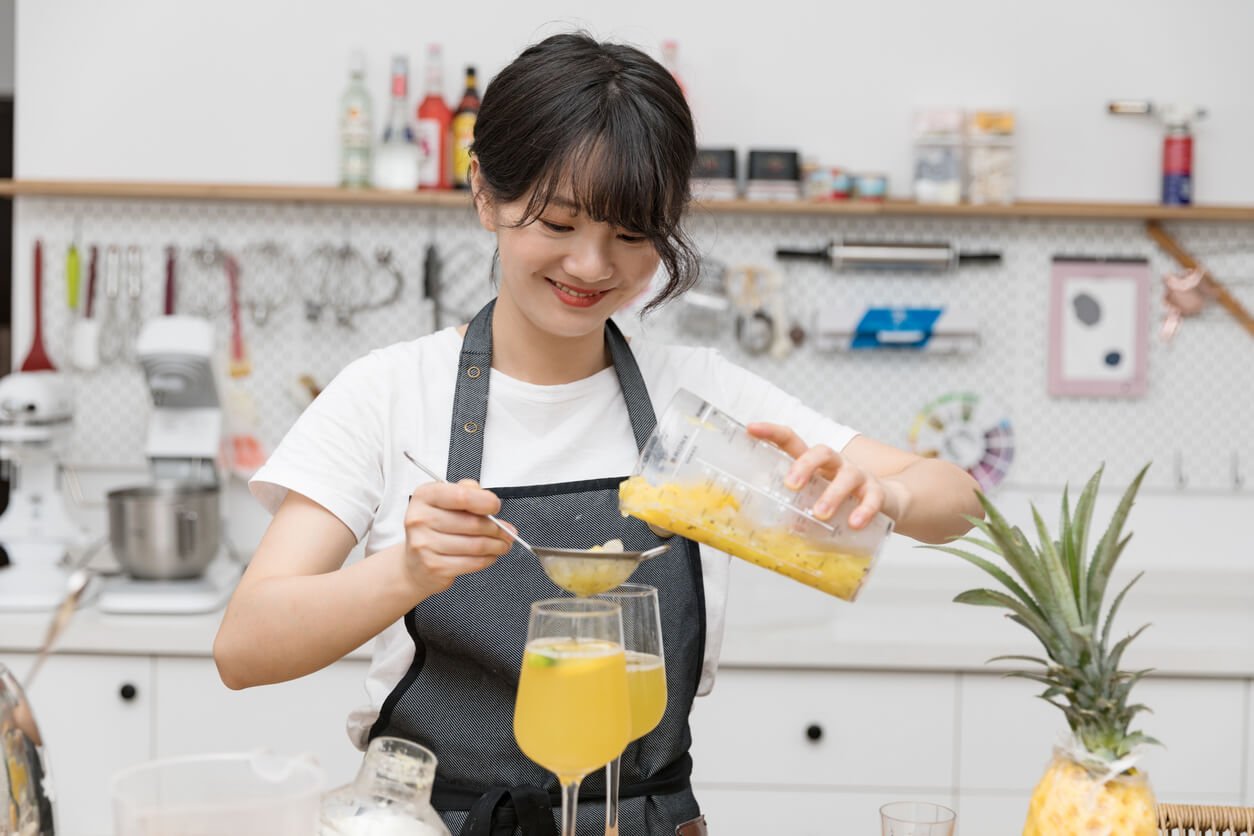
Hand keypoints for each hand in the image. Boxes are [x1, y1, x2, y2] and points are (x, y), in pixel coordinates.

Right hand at [403, 479, 514, 596]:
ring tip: (502, 544)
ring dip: (496, 545)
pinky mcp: (434, 566)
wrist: (414, 564)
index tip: (495, 506)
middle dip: (497, 528)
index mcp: (424, 496)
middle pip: (472, 523)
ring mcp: (425, 544)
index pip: (461, 496)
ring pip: (476, 545)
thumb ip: (466, 491)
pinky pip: (472, 563)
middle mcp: (420, 519)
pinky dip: (487, 559)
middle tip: (507, 531)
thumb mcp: (445, 502)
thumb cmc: (433, 529)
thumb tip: (487, 497)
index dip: (485, 501)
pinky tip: (490, 555)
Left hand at [747, 422, 888, 528]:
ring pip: (847, 475)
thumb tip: (774, 525)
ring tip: (821, 514)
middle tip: (791, 485)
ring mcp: (859, 476)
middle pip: (821, 452)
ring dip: (832, 494)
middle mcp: (836, 465)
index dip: (772, 432)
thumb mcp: (815, 502)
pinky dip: (863, 510)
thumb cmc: (841, 501)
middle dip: (804, 466)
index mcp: (814, 465)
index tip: (751, 428)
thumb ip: (796, 510)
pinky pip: (872, 498)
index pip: (792, 441)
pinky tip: (854, 523)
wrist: (885, 504)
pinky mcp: (877, 493)